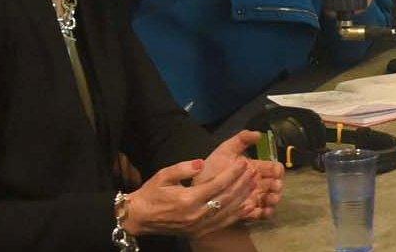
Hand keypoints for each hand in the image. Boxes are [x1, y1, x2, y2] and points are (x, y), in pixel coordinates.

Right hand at [125, 158, 256, 237]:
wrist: (140, 218)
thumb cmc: (151, 193)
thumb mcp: (163, 175)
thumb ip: (182, 168)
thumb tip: (201, 163)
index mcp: (187, 199)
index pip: (217, 185)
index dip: (232, 174)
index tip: (243, 162)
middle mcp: (196, 214)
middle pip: (226, 198)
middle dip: (242, 183)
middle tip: (254, 171)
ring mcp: (199, 225)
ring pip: (228, 211)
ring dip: (244, 197)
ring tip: (255, 184)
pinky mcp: (200, 232)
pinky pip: (223, 223)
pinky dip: (238, 214)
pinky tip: (249, 205)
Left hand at [197, 130, 284, 220]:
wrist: (199, 185)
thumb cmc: (214, 166)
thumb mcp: (226, 149)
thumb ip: (242, 139)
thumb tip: (259, 134)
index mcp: (256, 168)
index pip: (274, 169)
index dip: (277, 170)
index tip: (275, 172)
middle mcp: (258, 183)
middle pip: (276, 185)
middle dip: (277, 186)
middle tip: (274, 186)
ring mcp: (254, 197)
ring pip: (271, 200)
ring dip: (273, 199)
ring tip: (269, 199)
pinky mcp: (248, 211)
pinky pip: (261, 214)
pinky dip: (265, 212)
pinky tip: (261, 210)